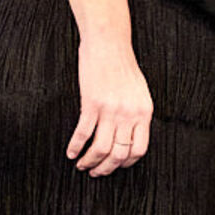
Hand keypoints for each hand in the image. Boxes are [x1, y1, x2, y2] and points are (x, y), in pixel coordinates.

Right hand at [67, 37, 152, 177]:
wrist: (109, 42)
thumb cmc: (122, 64)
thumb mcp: (139, 91)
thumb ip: (137, 113)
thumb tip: (130, 134)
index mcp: (144, 112)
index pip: (139, 149)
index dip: (126, 163)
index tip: (116, 165)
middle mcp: (129, 114)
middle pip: (119, 154)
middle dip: (106, 168)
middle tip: (96, 172)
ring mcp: (110, 110)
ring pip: (100, 149)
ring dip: (90, 162)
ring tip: (82, 165)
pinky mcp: (91, 104)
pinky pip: (82, 133)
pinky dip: (75, 147)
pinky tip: (71, 152)